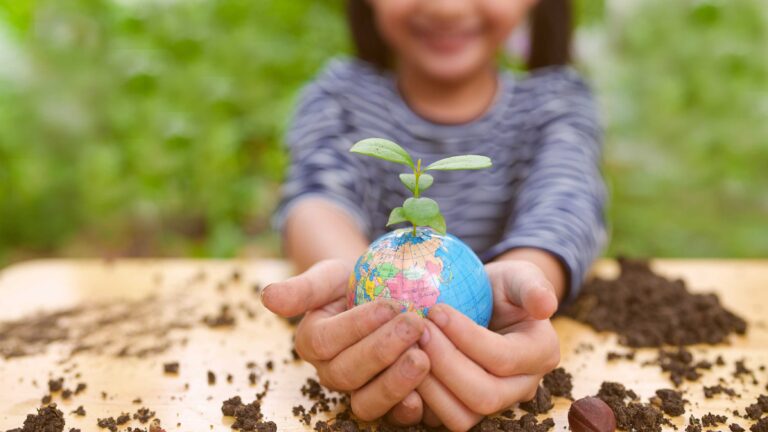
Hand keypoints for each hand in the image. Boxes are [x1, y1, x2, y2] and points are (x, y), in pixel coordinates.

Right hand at [261, 259, 430, 422]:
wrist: (385, 297)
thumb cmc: (355, 282)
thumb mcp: (331, 276)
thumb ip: (303, 288)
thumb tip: (267, 297)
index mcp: (312, 341)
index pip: (326, 340)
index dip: (357, 325)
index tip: (389, 305)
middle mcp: (331, 372)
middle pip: (347, 372)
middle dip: (382, 349)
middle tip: (414, 324)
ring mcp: (359, 391)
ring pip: (367, 401)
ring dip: (395, 382)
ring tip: (423, 357)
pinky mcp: (388, 404)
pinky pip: (394, 416)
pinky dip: (410, 408)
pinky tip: (428, 390)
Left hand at [410, 260, 560, 430]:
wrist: (485, 304)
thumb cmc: (501, 287)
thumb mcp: (519, 276)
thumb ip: (533, 286)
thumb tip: (546, 305)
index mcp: (540, 354)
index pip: (503, 358)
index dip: (466, 337)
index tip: (436, 309)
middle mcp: (520, 387)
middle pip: (484, 395)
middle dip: (445, 364)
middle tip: (418, 330)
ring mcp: (492, 404)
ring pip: (462, 416)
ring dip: (429, 385)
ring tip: (408, 347)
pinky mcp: (463, 409)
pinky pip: (439, 419)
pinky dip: (417, 399)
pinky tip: (399, 366)